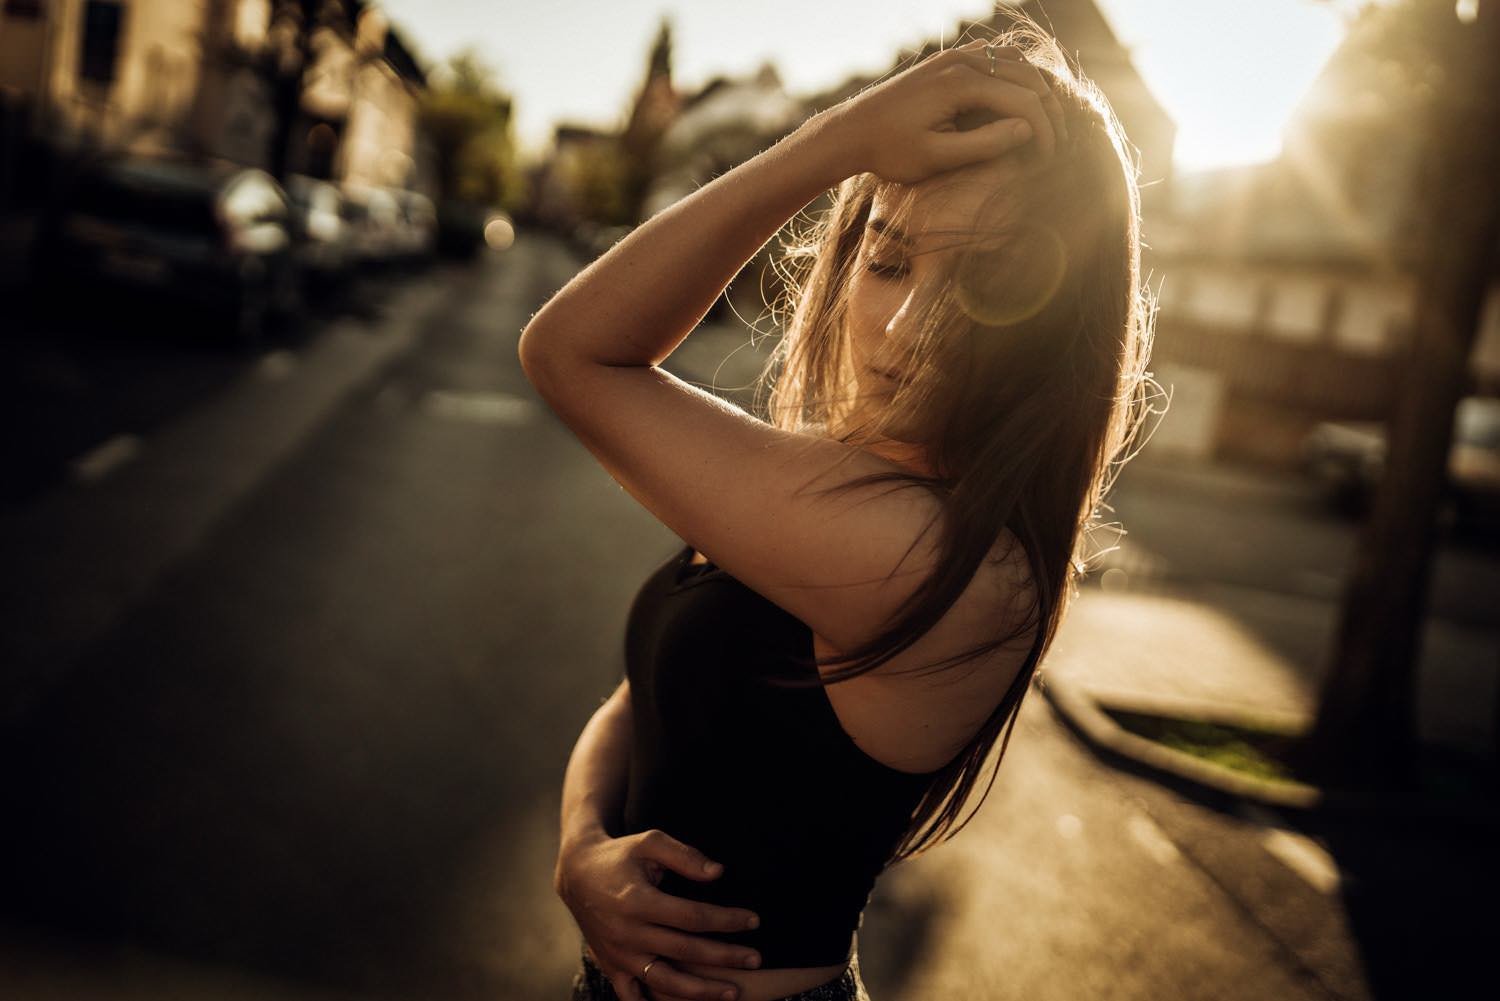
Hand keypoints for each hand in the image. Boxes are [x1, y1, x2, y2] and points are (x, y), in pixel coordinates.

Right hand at [555, 828, 762, 1000]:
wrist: (577, 873)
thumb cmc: (620, 854)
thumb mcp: (649, 842)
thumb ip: (684, 855)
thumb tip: (718, 873)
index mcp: (638, 901)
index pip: (692, 917)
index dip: (726, 920)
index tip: (753, 921)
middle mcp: (627, 933)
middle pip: (685, 952)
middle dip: (725, 958)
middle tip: (756, 959)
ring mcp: (618, 955)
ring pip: (664, 983)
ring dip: (701, 992)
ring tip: (733, 993)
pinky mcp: (611, 966)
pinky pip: (633, 997)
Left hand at [814, 39, 1067, 183]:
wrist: (851, 131)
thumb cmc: (890, 151)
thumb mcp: (937, 158)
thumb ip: (985, 144)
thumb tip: (1028, 129)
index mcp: (961, 84)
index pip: (1023, 101)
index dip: (1044, 130)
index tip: (1049, 159)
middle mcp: (961, 62)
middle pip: (1026, 77)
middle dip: (1047, 110)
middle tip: (1055, 144)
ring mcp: (953, 58)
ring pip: (1013, 62)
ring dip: (1034, 90)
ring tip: (1043, 125)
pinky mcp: (947, 62)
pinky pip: (994, 59)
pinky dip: (1013, 77)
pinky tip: (1018, 102)